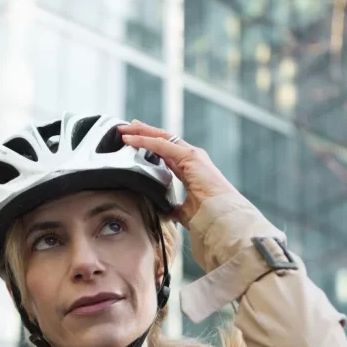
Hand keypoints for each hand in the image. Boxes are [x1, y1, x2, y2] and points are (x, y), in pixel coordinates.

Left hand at [118, 120, 240, 226]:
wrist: (221, 218)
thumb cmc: (208, 216)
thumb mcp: (185, 211)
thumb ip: (174, 208)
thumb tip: (165, 211)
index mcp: (190, 169)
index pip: (167, 151)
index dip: (150, 144)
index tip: (133, 141)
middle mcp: (192, 158)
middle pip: (163, 139)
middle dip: (143, 132)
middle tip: (125, 129)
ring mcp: (192, 155)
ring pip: (161, 137)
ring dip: (141, 132)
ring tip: (124, 129)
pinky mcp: (190, 156)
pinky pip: (162, 145)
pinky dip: (144, 140)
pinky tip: (131, 139)